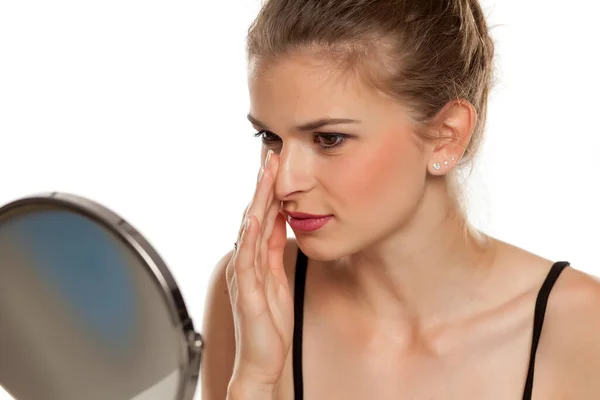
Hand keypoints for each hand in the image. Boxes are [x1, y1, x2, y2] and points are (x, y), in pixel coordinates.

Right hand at [226, 149, 293, 387]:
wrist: (262, 359)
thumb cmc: (268, 321)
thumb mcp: (277, 276)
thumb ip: (274, 248)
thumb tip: (280, 219)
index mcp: (255, 256)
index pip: (262, 214)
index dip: (269, 188)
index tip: (276, 161)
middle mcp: (246, 261)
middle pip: (253, 214)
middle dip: (262, 184)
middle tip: (270, 155)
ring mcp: (244, 275)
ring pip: (248, 229)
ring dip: (256, 200)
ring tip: (265, 175)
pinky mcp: (247, 292)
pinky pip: (246, 260)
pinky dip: (248, 237)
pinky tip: (253, 218)